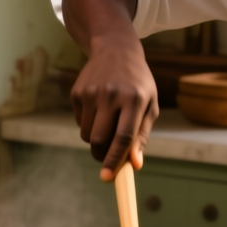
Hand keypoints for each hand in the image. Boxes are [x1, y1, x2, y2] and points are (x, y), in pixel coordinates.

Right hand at [60, 0, 151, 180]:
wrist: (115, 49)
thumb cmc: (138, 84)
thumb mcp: (149, 105)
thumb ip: (141, 135)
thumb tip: (134, 165)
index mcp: (134, 99)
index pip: (123, 136)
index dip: (115, 159)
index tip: (107, 177)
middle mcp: (111, 94)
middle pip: (98, 139)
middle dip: (101, 156)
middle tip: (107, 159)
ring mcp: (91, 92)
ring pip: (86, 134)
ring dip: (95, 140)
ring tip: (108, 125)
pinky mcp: (77, 92)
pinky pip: (80, 122)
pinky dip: (89, 125)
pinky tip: (99, 109)